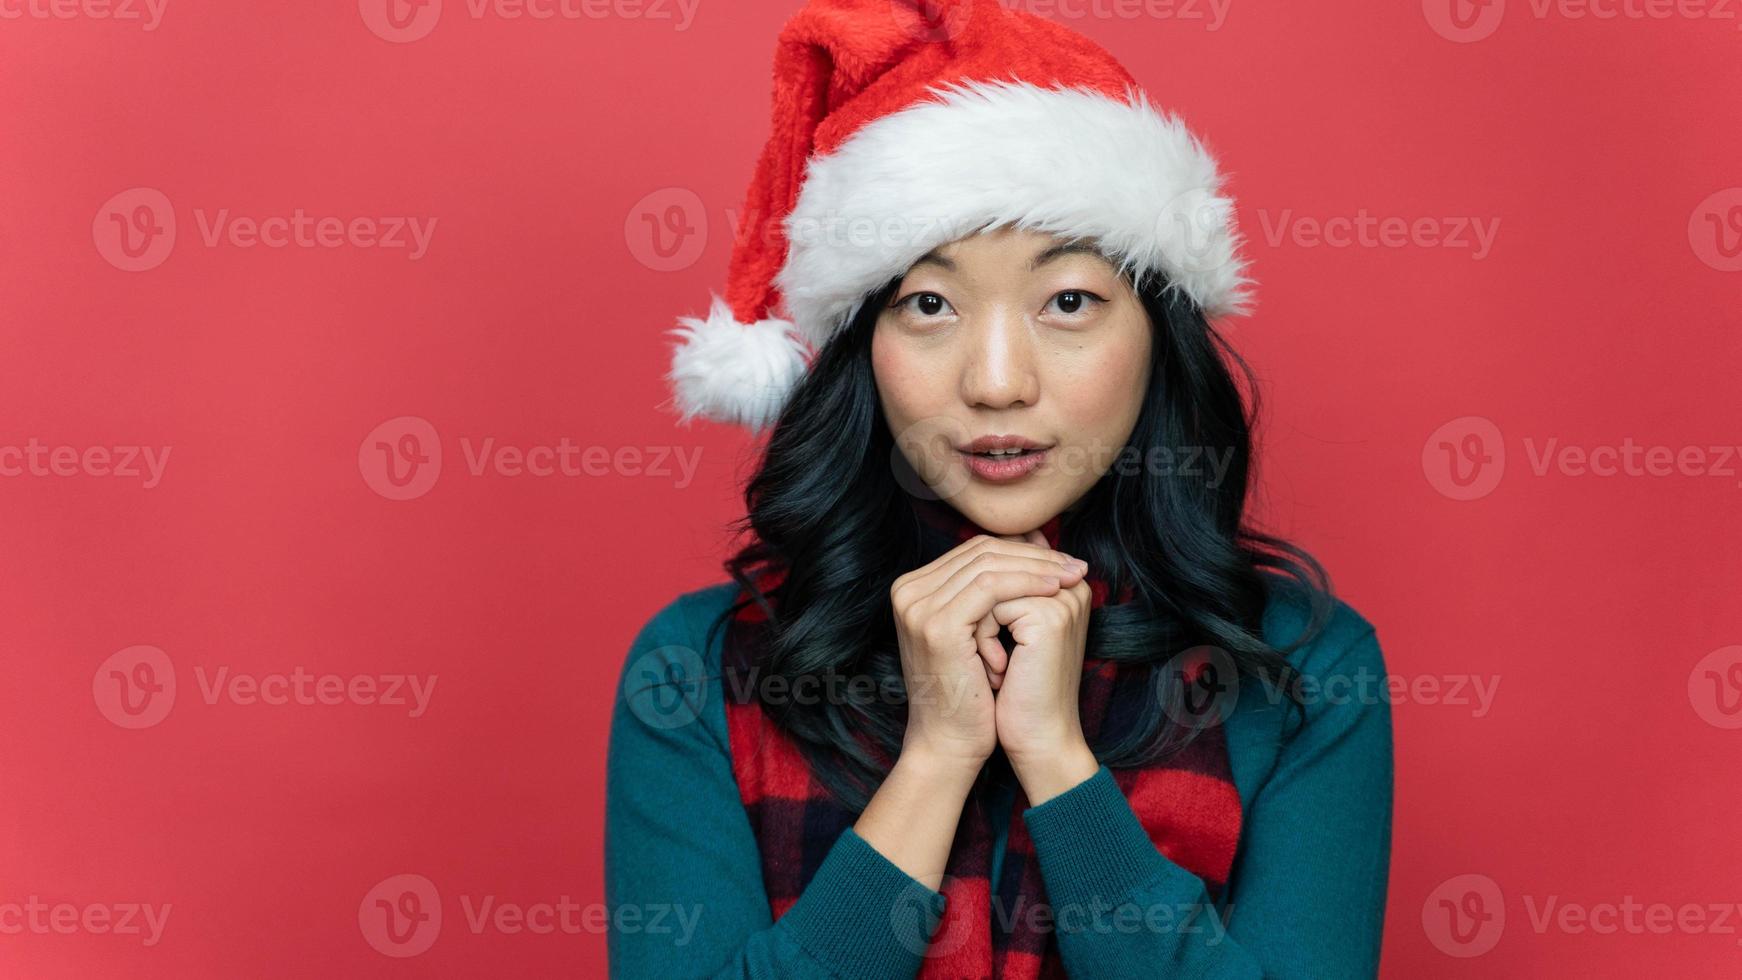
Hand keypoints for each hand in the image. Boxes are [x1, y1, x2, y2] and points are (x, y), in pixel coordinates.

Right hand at [889, 533, 1087, 769]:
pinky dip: (1027, 584)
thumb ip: (993, 590)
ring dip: (1037, 568)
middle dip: (1035, 556)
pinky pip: (991, 587)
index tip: (1063, 561)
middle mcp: (906, 592)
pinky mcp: (937, 624)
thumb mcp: (978, 631)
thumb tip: (1035, 540)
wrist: (950, 742)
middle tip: (1075, 565)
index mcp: (912, 589)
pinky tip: (1055, 590)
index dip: (1023, 551)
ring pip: (988, 565)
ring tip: (1072, 577)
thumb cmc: (971, 692)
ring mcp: (918, 606)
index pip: (974, 551)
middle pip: (980, 551)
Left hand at [992, 529, 1099, 802]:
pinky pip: (990, 607)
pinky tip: (997, 672)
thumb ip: (996, 592)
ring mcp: (1061, 597)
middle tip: (978, 651)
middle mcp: (1069, 583)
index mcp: (1064, 582)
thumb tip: (968, 560)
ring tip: (986, 663)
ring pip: (987, 586)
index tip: (978, 636)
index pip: (1001, 555)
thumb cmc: (1018, 691)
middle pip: (993, 565)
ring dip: (976, 626)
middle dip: (973, 608)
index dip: (974, 592)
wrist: (1038, 740)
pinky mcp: (1050, 616)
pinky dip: (981, 640)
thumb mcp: (1005, 632)